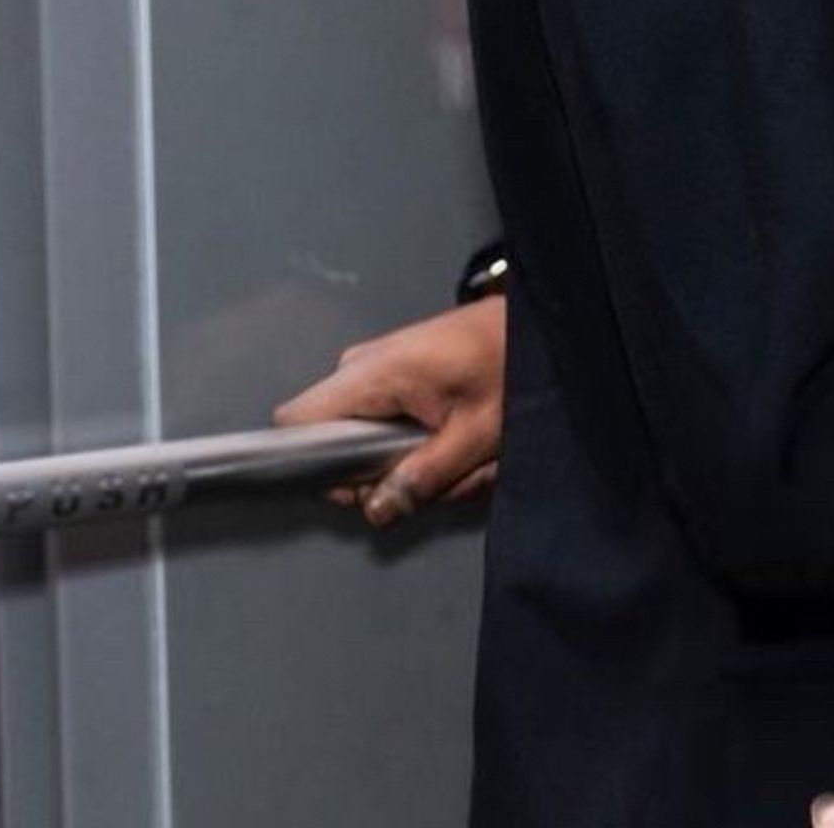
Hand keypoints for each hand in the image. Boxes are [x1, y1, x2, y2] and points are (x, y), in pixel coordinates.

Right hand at [274, 296, 505, 525]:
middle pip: (335, 440)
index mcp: (374, 372)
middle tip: (437, 473)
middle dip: (382, 471)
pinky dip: (419, 441)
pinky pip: (385, 421)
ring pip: (364, 436)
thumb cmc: (511, 364)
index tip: (366, 485)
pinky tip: (456, 441)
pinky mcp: (396, 370)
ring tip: (460, 455)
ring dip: (409, 459)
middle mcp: (364, 364)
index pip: (297, 422)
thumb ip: (423, 477)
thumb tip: (376, 509)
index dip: (320, 466)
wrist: (536, 324)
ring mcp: (378, 365)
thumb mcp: (476, 435)